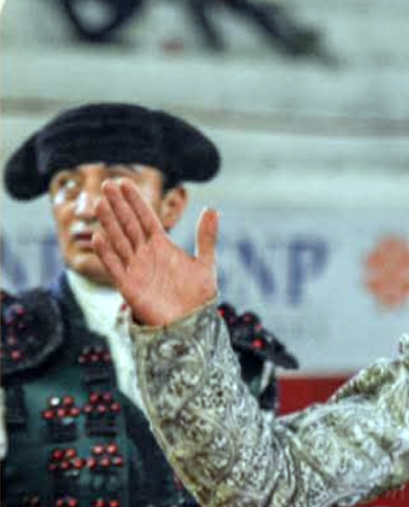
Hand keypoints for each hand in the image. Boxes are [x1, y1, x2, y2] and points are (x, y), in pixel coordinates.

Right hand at [94, 179, 218, 325]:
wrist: (190, 324)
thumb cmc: (197, 296)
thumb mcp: (205, 264)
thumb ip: (206, 237)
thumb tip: (212, 209)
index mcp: (162, 246)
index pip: (145, 218)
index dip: (135, 201)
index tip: (124, 182)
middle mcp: (145, 254)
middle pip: (129, 225)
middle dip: (119, 205)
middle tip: (107, 183)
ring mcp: (135, 269)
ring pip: (119, 241)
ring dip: (109, 223)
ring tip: (100, 204)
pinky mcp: (129, 286)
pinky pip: (115, 267)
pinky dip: (106, 253)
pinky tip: (98, 237)